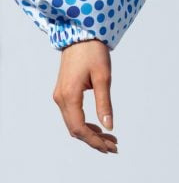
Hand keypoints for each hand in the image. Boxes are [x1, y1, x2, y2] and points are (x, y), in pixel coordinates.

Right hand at [53, 39, 117, 153]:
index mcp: (69, 96)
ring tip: (110, 140)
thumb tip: (109, 127)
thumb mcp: (103, 78)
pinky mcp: (64, 93)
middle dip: (94, 140)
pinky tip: (99, 128)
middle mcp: (61, 99)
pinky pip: (72, 115)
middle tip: (114, 147)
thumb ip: (104, 103)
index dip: (94, 141)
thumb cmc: (93, 53)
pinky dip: (85, 124)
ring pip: (73, 124)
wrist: (80, 35)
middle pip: (75, 129)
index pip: (79, 128)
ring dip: (90, 134)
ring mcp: (60, 96)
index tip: (111, 147)